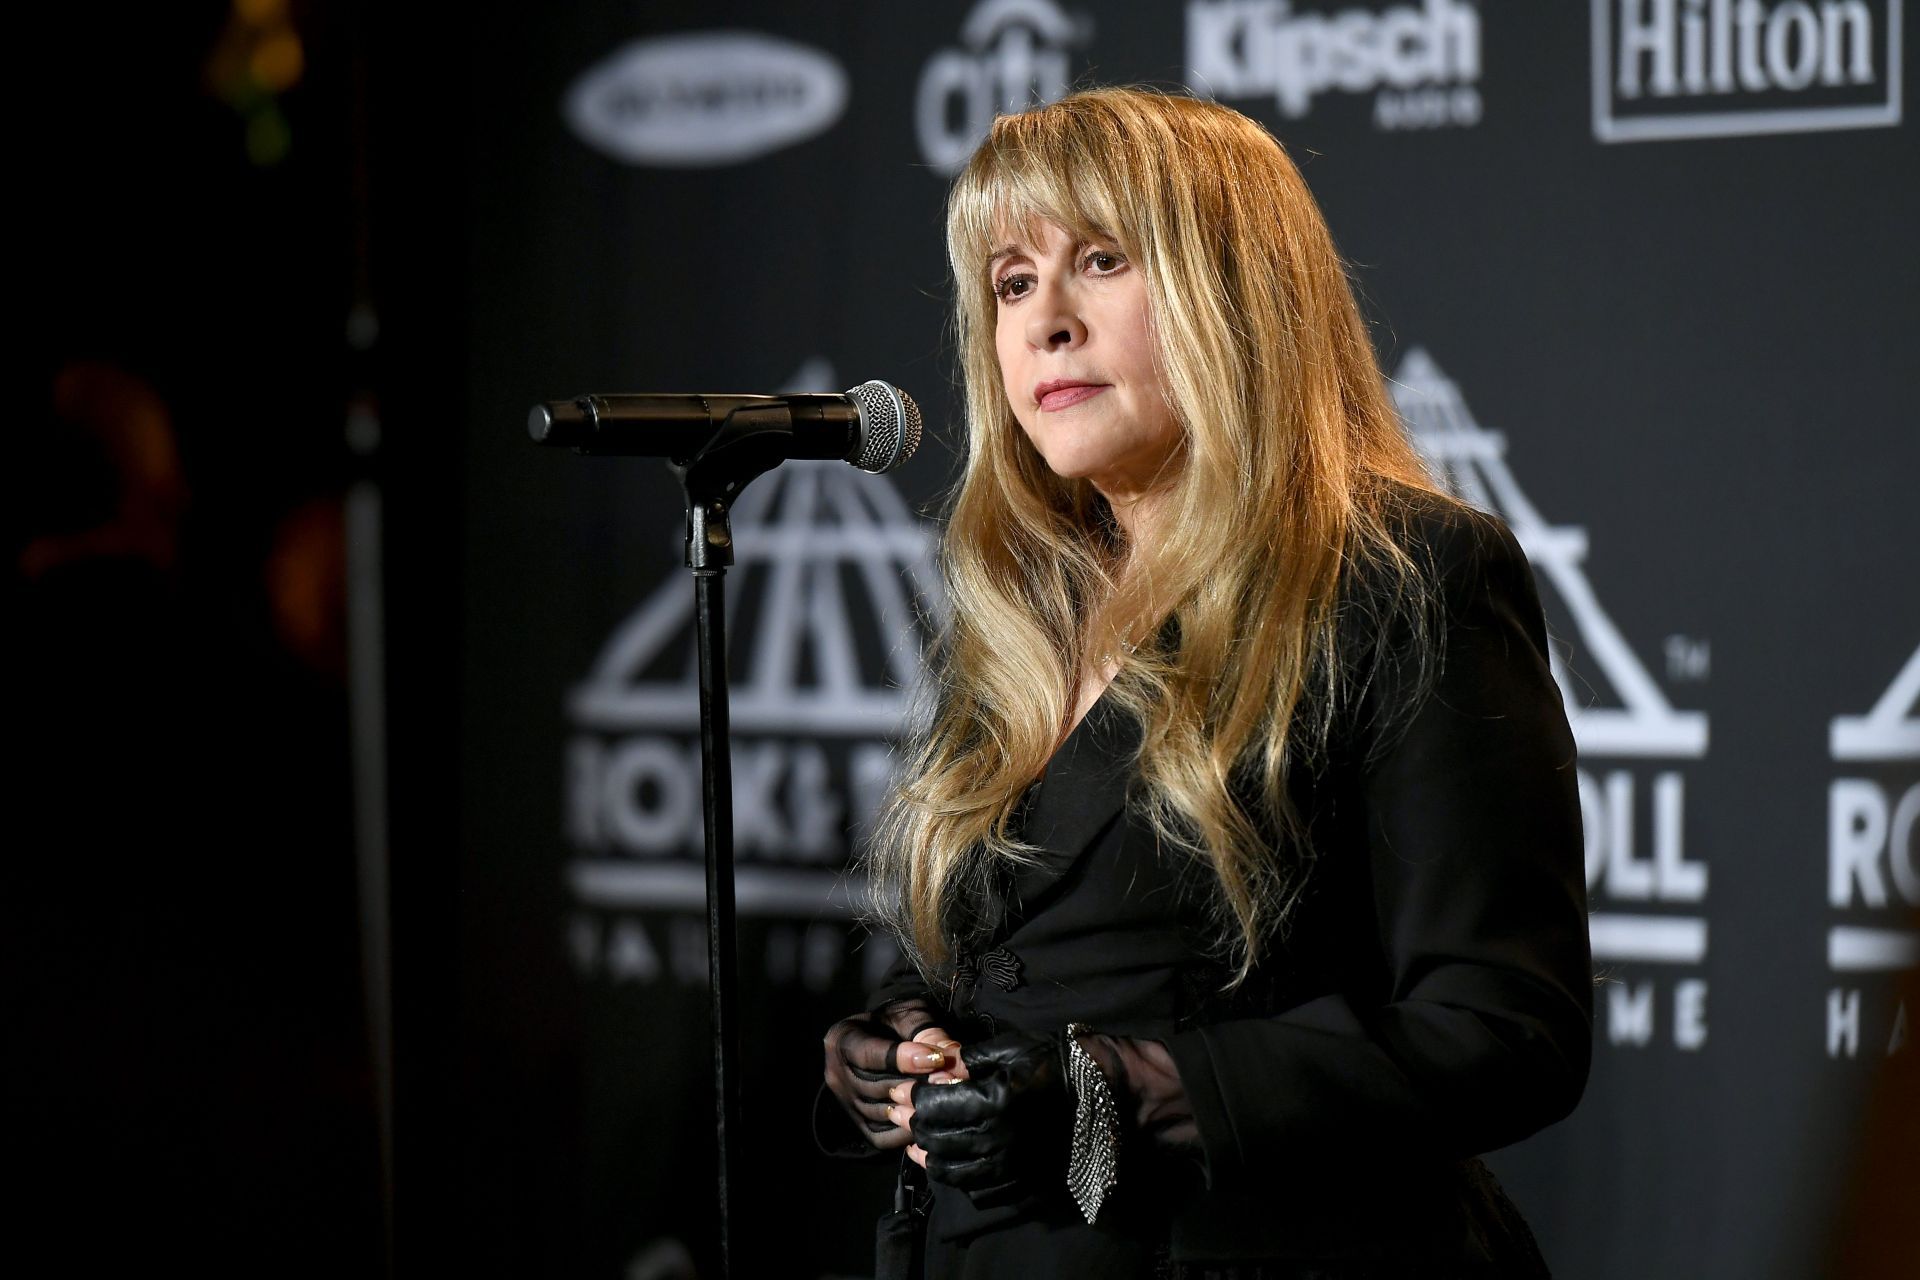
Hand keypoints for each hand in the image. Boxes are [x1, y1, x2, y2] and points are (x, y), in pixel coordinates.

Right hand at [821, 999, 960, 1150]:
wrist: (881, 1038)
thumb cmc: (896, 1023)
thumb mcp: (909, 1016)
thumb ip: (927, 1032)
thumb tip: (949, 1054)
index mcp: (842, 1039)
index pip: (869, 1055)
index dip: (903, 1059)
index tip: (935, 1059)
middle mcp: (835, 1073)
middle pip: (874, 1087)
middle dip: (913, 1085)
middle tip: (946, 1081)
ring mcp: (845, 1102)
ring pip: (878, 1113)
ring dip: (911, 1108)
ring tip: (941, 1100)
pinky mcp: (857, 1123)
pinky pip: (879, 1136)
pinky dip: (903, 1131)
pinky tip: (926, 1119)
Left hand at [902, 1028, 1067, 1207]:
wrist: (1103, 1097)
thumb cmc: (1056, 1065)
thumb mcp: (1012, 1049)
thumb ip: (970, 1059)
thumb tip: (936, 1066)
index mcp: (993, 1102)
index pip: (931, 1107)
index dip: (915, 1097)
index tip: (909, 1090)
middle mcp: (998, 1140)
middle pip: (935, 1140)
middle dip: (918, 1126)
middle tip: (914, 1115)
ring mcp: (1010, 1168)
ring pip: (950, 1171)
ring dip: (932, 1156)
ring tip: (928, 1142)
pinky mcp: (1022, 1186)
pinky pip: (976, 1191)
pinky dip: (959, 1178)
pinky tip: (959, 1162)